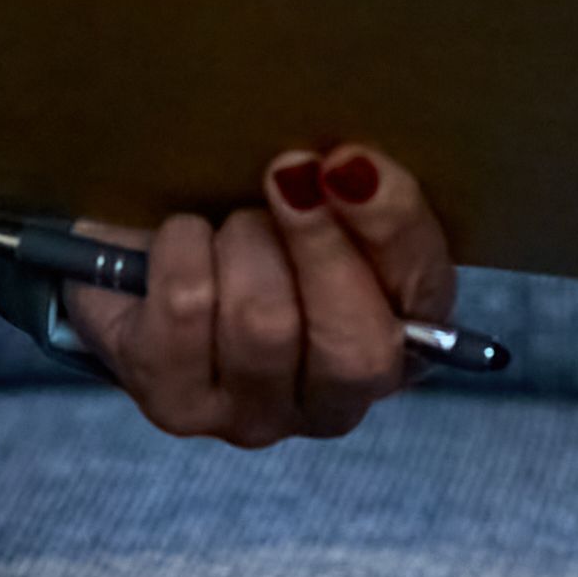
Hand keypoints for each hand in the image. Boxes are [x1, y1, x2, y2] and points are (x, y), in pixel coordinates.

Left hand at [69, 145, 456, 446]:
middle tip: (286, 173)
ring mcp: (255, 417)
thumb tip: (348, 171)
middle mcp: (336, 402)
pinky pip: (185, 312)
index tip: (347, 160)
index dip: (390, 225)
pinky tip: (182, 241)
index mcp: (403, 341)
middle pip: (352, 345)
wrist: (154, 252)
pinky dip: (181, 250)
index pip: (423, 293)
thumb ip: (363, 190)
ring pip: (263, 322)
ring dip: (243, 243)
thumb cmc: (257, 219)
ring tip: (231, 222)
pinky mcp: (177, 406)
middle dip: (316, 243)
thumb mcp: (324, 195)